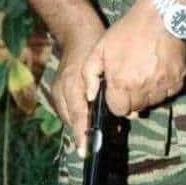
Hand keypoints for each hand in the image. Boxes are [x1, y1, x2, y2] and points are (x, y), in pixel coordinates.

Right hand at [51, 17, 105, 155]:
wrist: (77, 34)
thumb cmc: (96, 47)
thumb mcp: (106, 67)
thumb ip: (113, 91)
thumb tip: (129, 113)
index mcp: (74, 84)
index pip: (79, 115)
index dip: (83, 133)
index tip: (86, 150)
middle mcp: (63, 89)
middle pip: (71, 120)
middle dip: (82, 134)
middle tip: (92, 148)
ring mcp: (57, 91)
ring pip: (68, 117)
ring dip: (80, 127)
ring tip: (92, 139)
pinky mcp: (56, 91)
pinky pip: (66, 110)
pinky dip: (76, 118)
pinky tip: (87, 123)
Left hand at [83, 0, 185, 116]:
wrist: (159, 16)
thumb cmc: (128, 31)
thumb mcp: (100, 48)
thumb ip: (90, 75)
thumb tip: (90, 97)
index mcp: (121, 82)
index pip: (119, 110)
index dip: (117, 102)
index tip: (118, 91)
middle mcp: (143, 87)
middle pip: (137, 108)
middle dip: (132, 99)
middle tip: (132, 79)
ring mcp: (162, 84)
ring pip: (153, 102)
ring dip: (148, 94)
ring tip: (146, 73)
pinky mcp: (177, 79)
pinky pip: (169, 93)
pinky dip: (163, 87)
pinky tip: (158, 71)